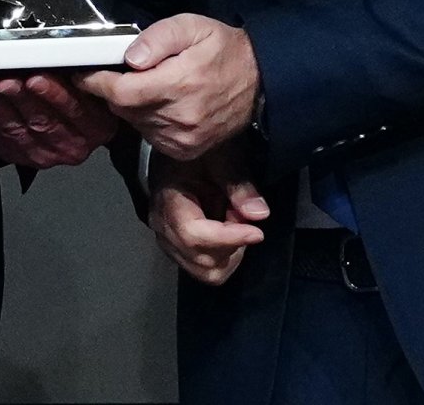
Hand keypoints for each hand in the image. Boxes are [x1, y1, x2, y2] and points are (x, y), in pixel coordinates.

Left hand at [0, 73, 118, 170]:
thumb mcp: (95, 88)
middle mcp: (71, 146)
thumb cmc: (86, 103)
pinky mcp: (18, 156)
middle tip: (5, 78)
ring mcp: (42, 154)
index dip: (54, 94)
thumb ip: (81, 74)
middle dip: (19, 97)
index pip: (74, 110)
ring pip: (14, 129)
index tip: (36, 77)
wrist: (78, 131)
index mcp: (95, 127)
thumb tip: (56, 52)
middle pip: (41, 121)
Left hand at [78, 14, 259, 160]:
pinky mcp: (185, 150)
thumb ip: (158, 38)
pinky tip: (161, 103)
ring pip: (134, 123)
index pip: (121, 92)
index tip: (84, 73)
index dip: (96, 83)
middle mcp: (179, 118)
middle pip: (123, 109)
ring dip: (131, 105)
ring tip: (148, 84)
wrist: (260, 82)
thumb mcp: (192, 27)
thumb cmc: (223, 50)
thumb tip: (130, 57)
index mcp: (178, 85)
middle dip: (115, 90)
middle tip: (120, 71)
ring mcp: (182, 139)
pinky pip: (150, 135)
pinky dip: (146, 119)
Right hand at [148, 148, 271, 285]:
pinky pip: (203, 267)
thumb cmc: (197, 153)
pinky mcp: (177, 249)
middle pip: (202, 261)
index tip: (257, 233)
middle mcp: (163, 229)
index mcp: (169, 202)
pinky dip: (223, 256)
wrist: (176, 154)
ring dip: (229, 254)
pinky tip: (227, 231)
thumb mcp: (220, 157)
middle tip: (242, 220)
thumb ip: (238, 185)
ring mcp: (168, 242)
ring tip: (234, 225)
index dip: (229, 239)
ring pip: (205, 272)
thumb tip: (260, 214)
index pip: (195, 236)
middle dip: (231, 246)